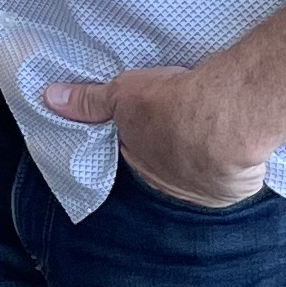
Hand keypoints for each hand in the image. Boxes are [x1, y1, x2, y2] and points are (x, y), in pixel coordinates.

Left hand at [40, 63, 269, 207]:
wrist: (225, 119)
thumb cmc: (171, 106)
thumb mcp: (123, 94)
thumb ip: (89, 101)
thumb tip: (50, 98)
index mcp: (138, 164)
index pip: (132, 153)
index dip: (139, 136)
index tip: (149, 122)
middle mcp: (167, 186)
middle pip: (165, 167)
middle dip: (170, 151)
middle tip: (179, 125)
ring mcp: (201, 192)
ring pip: (197, 176)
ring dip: (202, 161)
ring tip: (210, 136)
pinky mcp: (233, 190)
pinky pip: (229, 180)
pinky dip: (231, 167)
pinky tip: (235, 149)